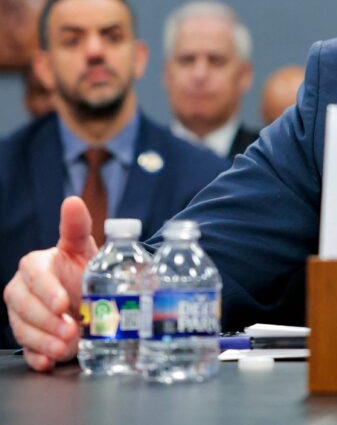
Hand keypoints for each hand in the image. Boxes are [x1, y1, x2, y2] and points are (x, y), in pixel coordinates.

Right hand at [3, 196, 97, 371]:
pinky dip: (37, 357)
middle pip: (25, 307)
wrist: (87, 295)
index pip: (35, 276)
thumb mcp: (82, 248)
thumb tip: (72, 201)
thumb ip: (76, 227)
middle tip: (72, 330)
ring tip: (66, 348)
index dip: (47, 291)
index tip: (64, 303)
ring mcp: (23, 315)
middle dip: (48, 320)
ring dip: (44, 341)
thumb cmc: (81, 268)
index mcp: (35, 265)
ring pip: (23, 329)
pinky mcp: (29, 337)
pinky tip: (49, 362)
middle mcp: (23, 290)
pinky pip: (26, 349)